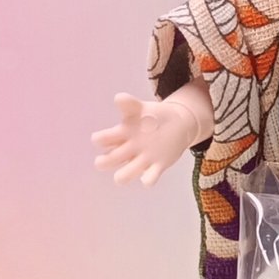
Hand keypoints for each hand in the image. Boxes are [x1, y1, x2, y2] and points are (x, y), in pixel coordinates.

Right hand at [91, 86, 211, 185]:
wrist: (176, 124)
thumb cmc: (150, 116)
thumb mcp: (140, 108)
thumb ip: (129, 104)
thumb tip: (118, 98)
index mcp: (120, 134)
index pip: (102, 140)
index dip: (102, 140)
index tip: (111, 135)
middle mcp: (127, 150)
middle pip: (108, 160)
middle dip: (105, 161)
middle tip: (112, 156)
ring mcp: (141, 159)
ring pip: (125, 174)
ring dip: (124, 175)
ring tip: (132, 167)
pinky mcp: (157, 166)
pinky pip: (150, 178)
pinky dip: (148, 180)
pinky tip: (148, 177)